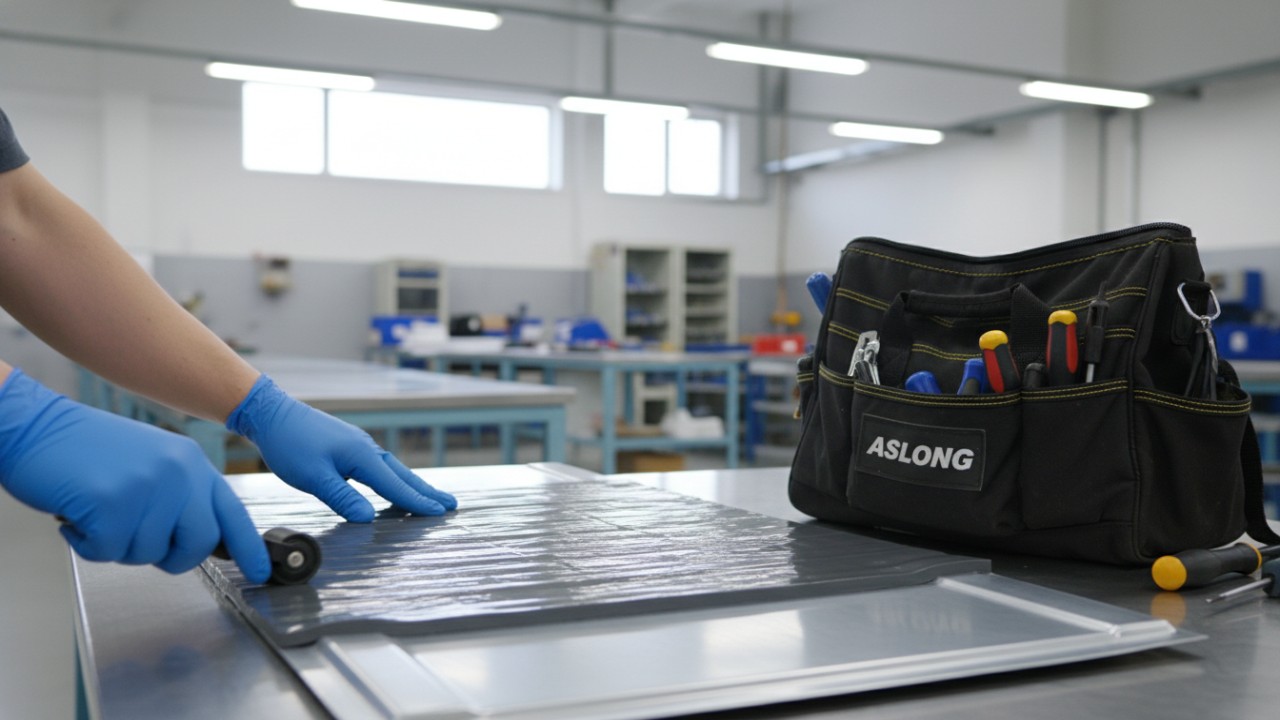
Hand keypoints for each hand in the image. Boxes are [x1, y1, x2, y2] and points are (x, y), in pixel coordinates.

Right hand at [0, 369, 270, 581]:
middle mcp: (178, 473)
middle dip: (169, 557)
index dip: (247, 547)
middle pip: (197, 545)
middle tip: (133, 538)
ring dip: (115, 544)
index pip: (232, 512)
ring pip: (146, 554)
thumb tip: (198, 539)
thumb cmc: (84, 449)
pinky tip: (77, 513)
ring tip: (98, 509)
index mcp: (190, 463)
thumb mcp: (150, 461)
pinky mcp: (114, 503)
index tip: (261, 571)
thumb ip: (179, 495)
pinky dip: (86, 543)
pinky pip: (107, 552)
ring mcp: (148, 487)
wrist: (34, 425)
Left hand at [226, 374, 456, 521]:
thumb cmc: (290, 445)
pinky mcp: (348, 445)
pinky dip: (394, 476)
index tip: (439, 513)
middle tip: (450, 505)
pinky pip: (380, 464)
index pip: (394, 486)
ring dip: (412, 484)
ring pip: (392, 468)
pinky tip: (392, 482)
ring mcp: (358, 445)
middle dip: (426, 492)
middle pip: (403, 475)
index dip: (417, 502)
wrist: (272, 413)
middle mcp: (366, 449)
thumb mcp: (313, 477)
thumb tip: (369, 518)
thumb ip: (342, 498)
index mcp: (361, 457)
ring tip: (429, 497)